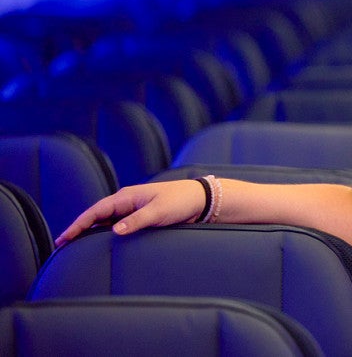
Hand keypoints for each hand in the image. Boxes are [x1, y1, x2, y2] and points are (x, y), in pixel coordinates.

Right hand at [54, 179, 206, 246]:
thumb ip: (136, 221)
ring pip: (106, 220)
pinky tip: (99, 240)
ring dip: (91, 230)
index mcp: (127, 197)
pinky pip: (117, 224)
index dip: (78, 224)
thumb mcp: (158, 212)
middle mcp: (127, 201)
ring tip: (74, 244)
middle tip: (61, 244)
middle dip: (79, 228)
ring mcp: (133, 208)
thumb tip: (114, 230)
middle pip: (96, 216)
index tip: (64, 237)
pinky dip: (105, 231)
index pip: (96, 211)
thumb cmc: (180, 201)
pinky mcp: (141, 216)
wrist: (200, 199)